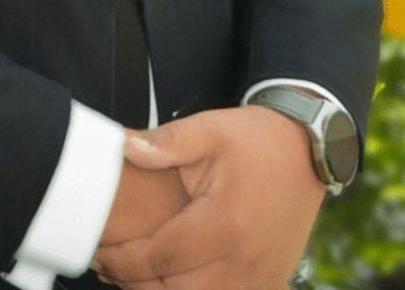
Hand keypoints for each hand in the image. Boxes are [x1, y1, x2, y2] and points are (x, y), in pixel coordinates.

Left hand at [89, 108, 323, 288]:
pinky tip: (171, 280)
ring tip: (133, 276)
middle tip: (107, 267)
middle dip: (134, 283)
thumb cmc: (254, 140)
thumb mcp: (208, 130)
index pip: (160, 259)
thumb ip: (165, 142)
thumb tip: (124, 148)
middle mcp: (244, 260)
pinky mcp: (268, 283)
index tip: (98, 252)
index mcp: (225, 224)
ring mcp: (260, 277)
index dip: (123, 262)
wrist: (306, 151)